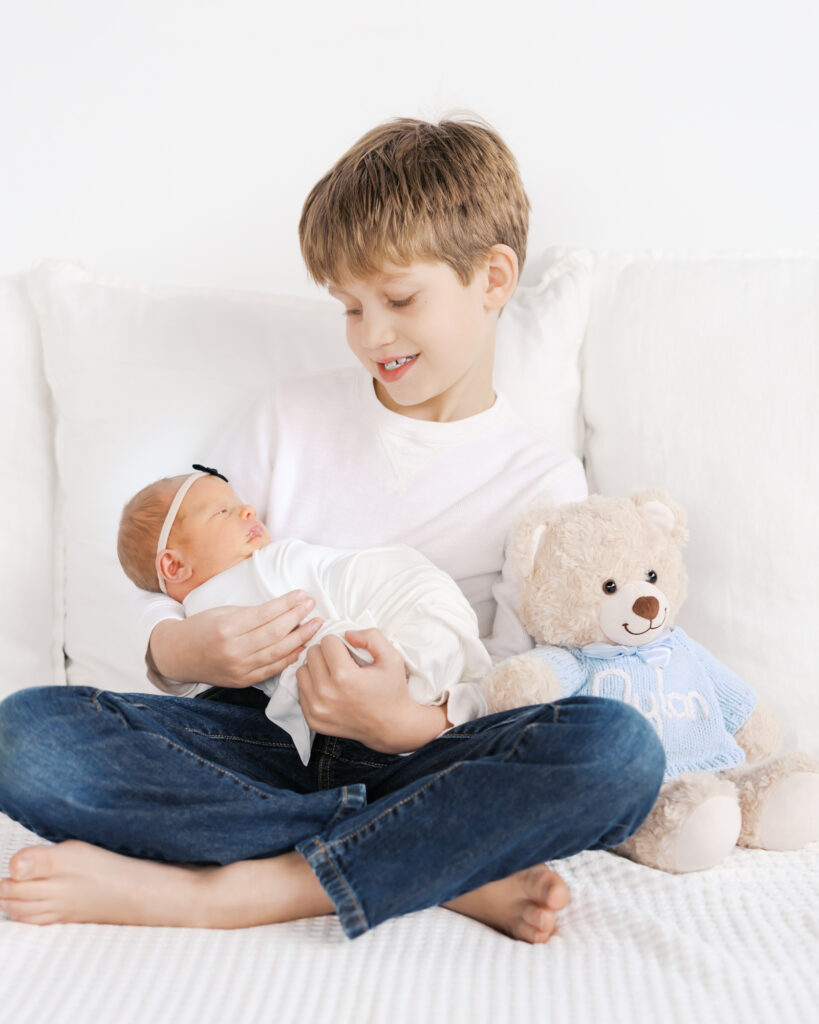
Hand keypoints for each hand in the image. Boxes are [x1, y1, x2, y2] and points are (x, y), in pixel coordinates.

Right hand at [149, 590, 321, 686]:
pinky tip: (303, 647)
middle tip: (313, 606)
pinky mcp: (242, 681)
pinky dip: (289, 658)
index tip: (302, 595)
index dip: (288, 604)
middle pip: (275, 633)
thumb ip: (252, 613)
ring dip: (300, 638)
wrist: (177, 655)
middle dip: (298, 618)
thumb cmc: (201, 627)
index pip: (266, 614)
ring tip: (315, 625)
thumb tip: (284, 609)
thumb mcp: (222, 612)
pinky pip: (271, 669)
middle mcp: (233, 650)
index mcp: (227, 627)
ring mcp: (238, 668)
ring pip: (277, 653)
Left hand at [296, 629, 450, 752]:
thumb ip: (371, 637)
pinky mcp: (312, 719)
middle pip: (311, 654)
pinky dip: (313, 686)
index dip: (340, 643)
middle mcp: (326, 694)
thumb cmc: (392, 690)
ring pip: (301, 671)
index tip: (350, 653)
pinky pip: (301, 690)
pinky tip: (330, 689)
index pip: (327, 641)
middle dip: (326, 653)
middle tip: (342, 662)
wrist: (391, 726)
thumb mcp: (392, 657)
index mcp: (345, 677)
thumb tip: (347, 634)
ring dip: (316, 668)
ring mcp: (317, 709)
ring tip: (334, 674)